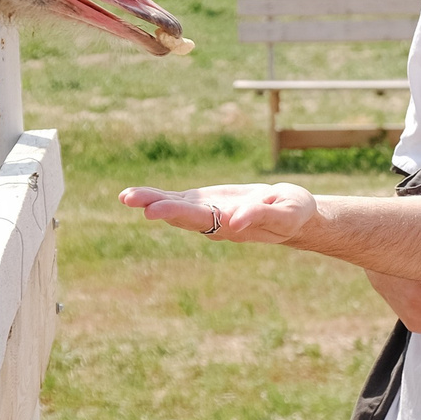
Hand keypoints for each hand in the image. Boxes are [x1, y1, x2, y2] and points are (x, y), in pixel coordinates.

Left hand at [118, 182, 317, 244]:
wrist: (295, 216)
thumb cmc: (295, 213)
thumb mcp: (287, 212)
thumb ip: (263, 215)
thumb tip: (236, 218)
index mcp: (232, 225)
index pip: (200, 218)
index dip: (176, 212)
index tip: (153, 210)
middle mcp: (214, 223)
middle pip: (181, 214)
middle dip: (155, 205)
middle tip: (128, 198)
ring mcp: (208, 214)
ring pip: (174, 206)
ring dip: (150, 200)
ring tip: (125, 196)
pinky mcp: (206, 204)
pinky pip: (178, 199)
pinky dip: (157, 195)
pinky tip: (134, 194)